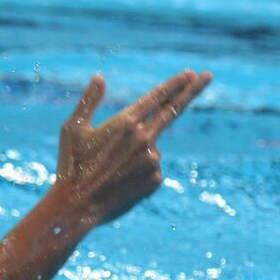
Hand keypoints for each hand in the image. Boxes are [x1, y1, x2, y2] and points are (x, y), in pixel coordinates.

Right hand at [55, 69, 211, 224]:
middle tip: (208, 75)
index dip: (175, 83)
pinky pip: (151, 168)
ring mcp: (153, 159)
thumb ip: (89, 101)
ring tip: (111, 170)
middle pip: (174, 109)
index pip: (157, 97)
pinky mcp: (155, 179)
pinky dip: (139, 171)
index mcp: (125, 122)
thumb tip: (99, 77)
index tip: (189, 73)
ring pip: (151, 147)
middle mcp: (144, 138)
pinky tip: (119, 181)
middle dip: (192, 90)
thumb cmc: (71, 166)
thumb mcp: (73, 129)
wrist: (77, 207)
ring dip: (137, 152)